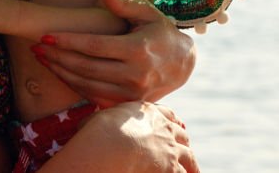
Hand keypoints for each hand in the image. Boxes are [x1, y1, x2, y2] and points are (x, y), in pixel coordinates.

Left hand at [32, 0, 194, 105]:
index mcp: (138, 50)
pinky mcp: (128, 103)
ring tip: (42, 60)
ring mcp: (132, 93)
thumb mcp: (148, 13)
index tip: (46, 36)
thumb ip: (123, 3)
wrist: (184, 65)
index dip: (68, 41)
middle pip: (86, 67)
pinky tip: (60, 73)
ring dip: (61, 73)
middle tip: (36, 48)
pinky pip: (95, 97)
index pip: (94, 46)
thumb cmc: (162, 33)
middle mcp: (135, 74)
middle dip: (58, 57)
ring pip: (87, 85)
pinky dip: (75, 86)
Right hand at [73, 101, 197, 172]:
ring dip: (191, 163)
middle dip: (182, 141)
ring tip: (194, 170)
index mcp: (147, 112)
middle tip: (184, 148)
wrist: (110, 147)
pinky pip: (186, 172)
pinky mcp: (172, 168)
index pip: (166, 113)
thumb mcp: (99, 118)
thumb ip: (103, 119)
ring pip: (188, 156)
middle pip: (180, 133)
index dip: (170, 120)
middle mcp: (163, 128)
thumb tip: (84, 122)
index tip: (175, 125)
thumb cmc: (97, 133)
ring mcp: (170, 149)